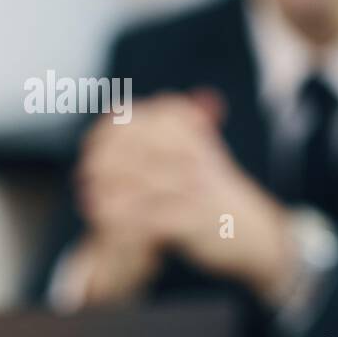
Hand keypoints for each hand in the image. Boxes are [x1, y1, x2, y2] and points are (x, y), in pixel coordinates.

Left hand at [74, 89, 292, 298]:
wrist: (254, 232)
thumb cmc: (213, 191)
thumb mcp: (191, 150)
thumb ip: (156, 128)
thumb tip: (115, 105)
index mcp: (191, 134)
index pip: (140, 122)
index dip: (108, 134)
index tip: (90, 149)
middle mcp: (194, 156)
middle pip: (136, 151)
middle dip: (104, 164)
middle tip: (83, 175)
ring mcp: (196, 187)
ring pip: (141, 184)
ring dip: (109, 193)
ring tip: (87, 201)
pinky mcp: (195, 219)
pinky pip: (151, 217)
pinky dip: (124, 219)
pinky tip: (106, 222)